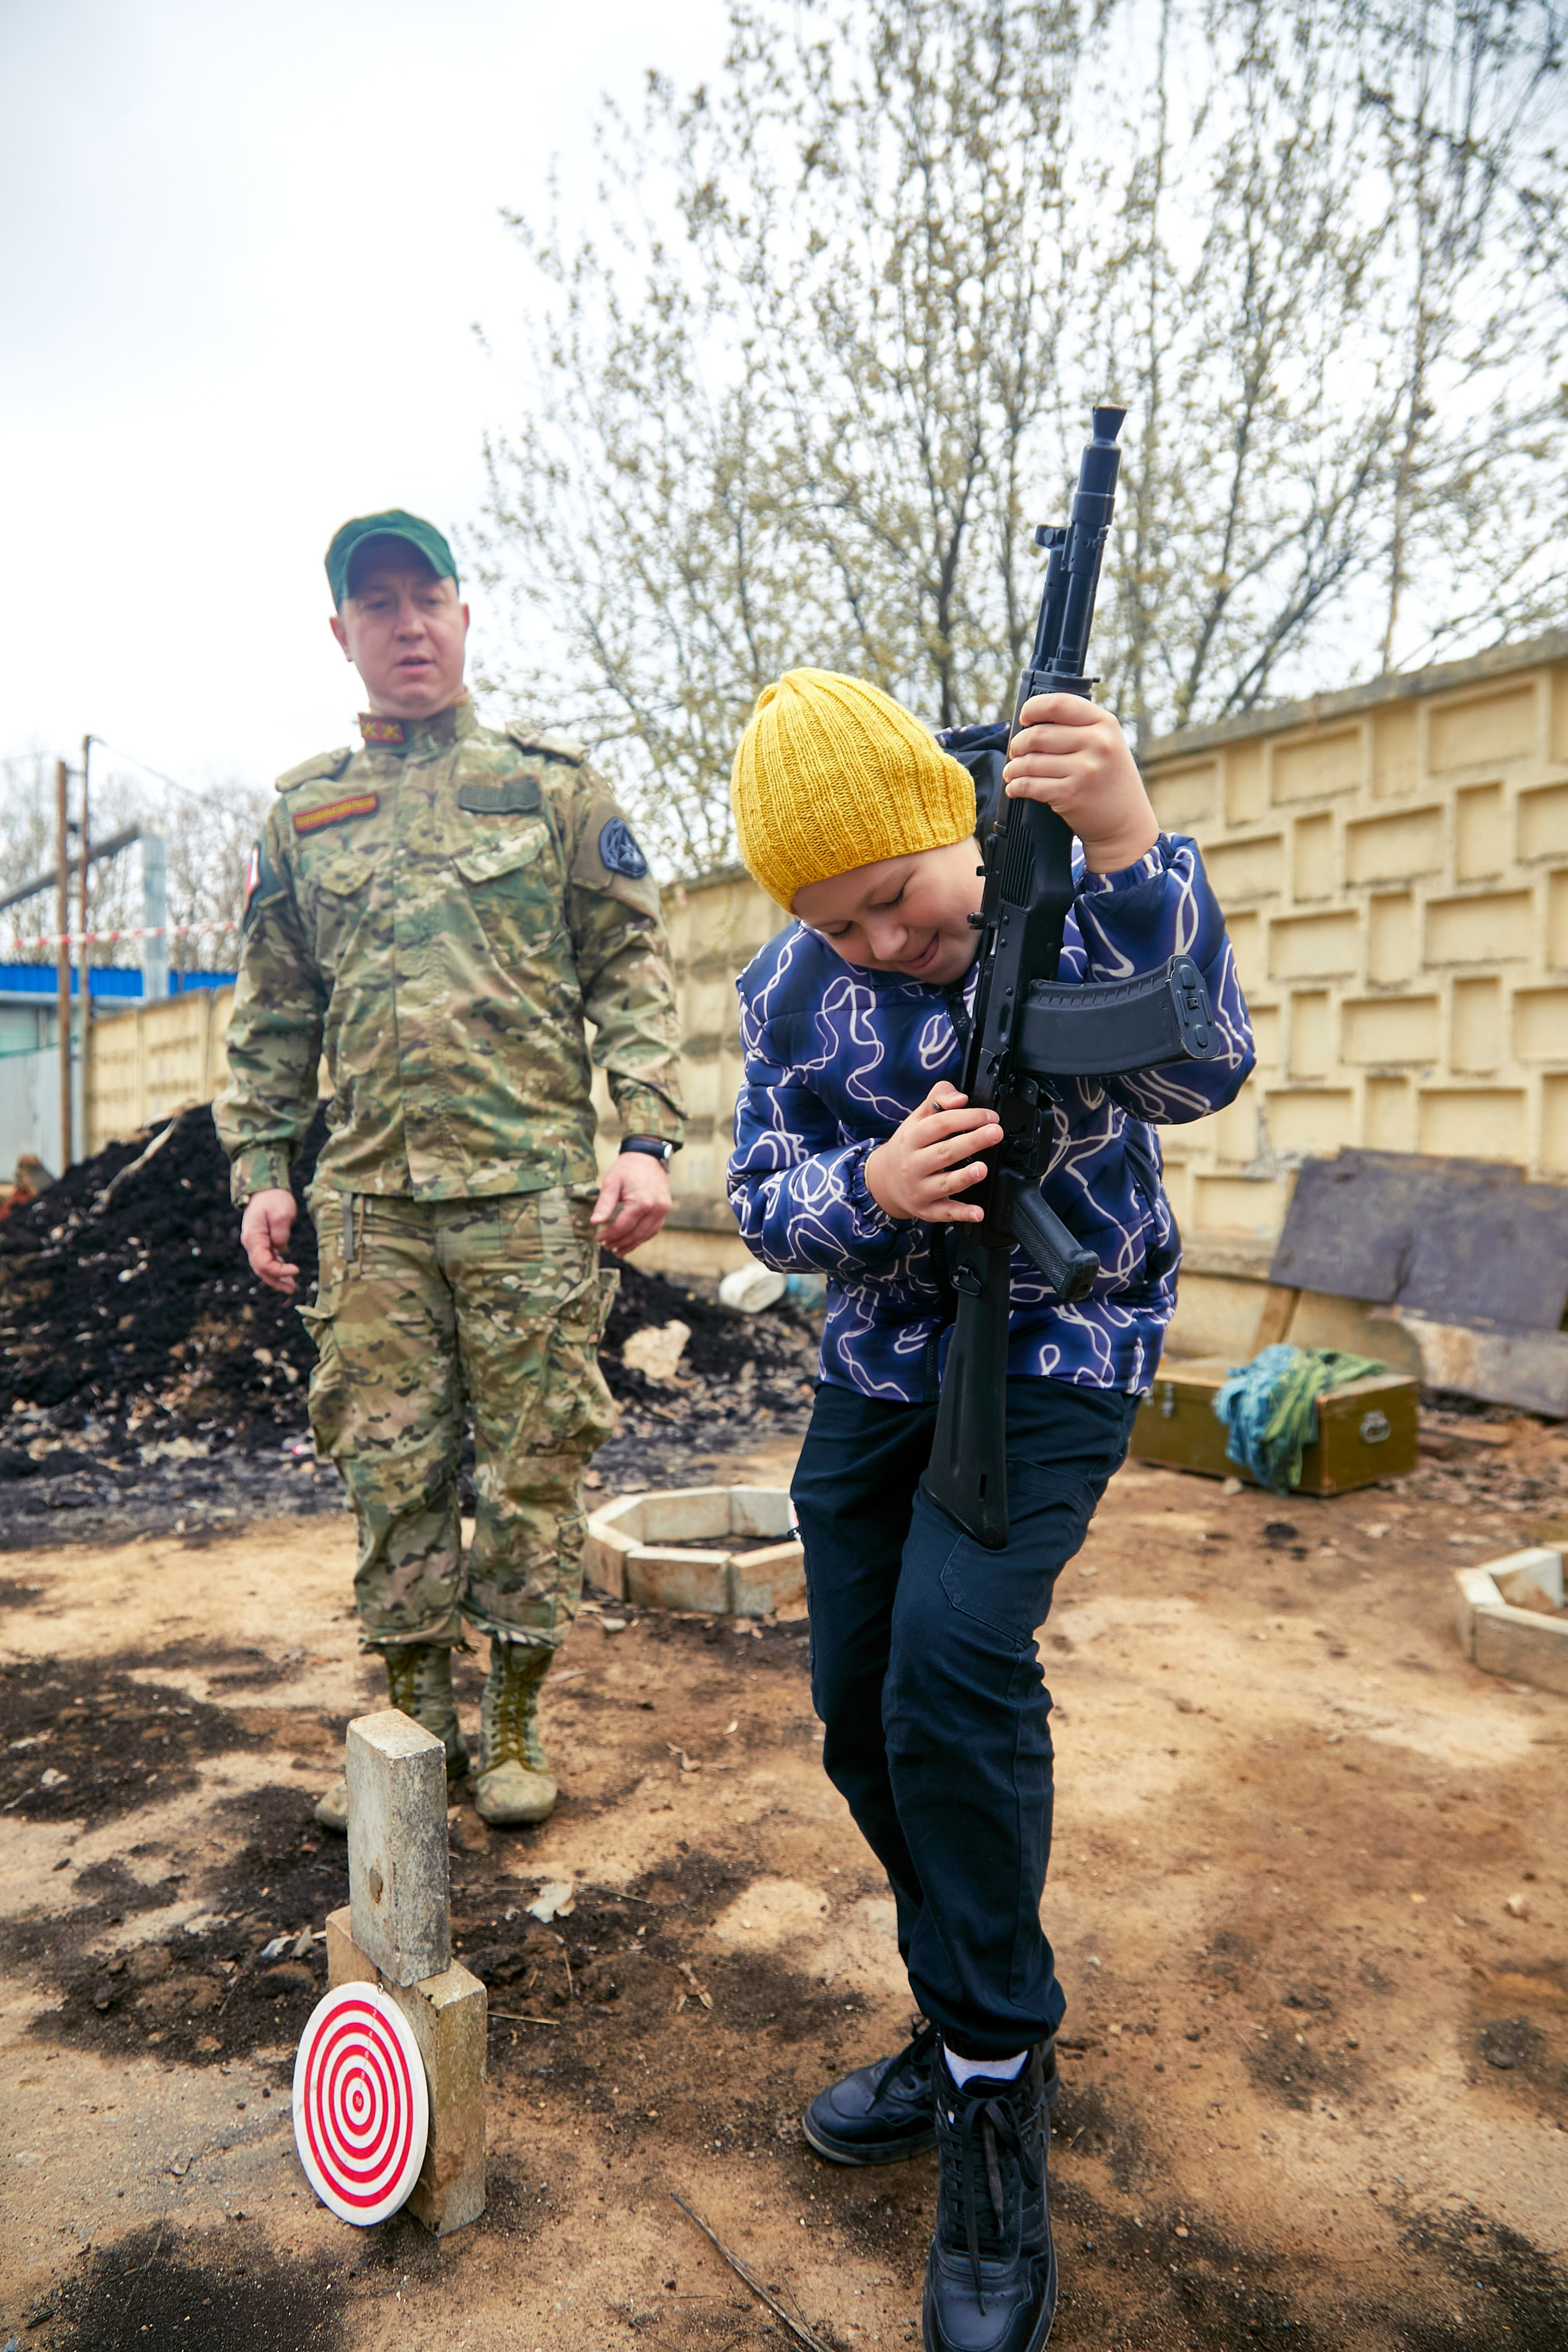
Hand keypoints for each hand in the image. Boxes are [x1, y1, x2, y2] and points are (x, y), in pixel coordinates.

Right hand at [241, 1187, 300, 1294]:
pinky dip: (277, 1269)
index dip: (278, 1270)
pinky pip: (267, 1260)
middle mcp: (251, 1243)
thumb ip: (280, 1230)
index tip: (296, 1269)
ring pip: (263, 1267)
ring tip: (291, 1287)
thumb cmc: (273, 1198)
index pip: (262, 1262)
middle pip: (261, 1269)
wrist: (265, 1190)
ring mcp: (255, 1244)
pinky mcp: (262, 1243)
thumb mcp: (281, 1210)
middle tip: (292, 1289)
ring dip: (276, 1278)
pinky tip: (288, 1275)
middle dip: (276, 1280)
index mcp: (253, 1237)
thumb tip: (280, 1246)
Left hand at [591, 1150, 671, 1256]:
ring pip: (646, 1235)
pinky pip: (654, 1229)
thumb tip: (595, 1223)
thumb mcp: (611, 1183)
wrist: (647, 1155)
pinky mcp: (665, 1209)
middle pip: (635, 1234)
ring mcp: (663, 1210)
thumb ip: (604, 1205)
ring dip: (631, 1244)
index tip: (598, 1238)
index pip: (622, 1227)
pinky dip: (642, 1237)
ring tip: (618, 1251)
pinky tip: (632, 1241)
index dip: (609, 1235)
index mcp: (641, 1202)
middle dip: (619, 1242)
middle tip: (606, 1247)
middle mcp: (656, 1208)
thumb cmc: (627, 1168)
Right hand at [864, 1083, 1003, 1223]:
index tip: (990, 1116)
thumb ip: (937, 1100)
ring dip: (964, 1177)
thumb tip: (959, 1098)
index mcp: (912, 1138)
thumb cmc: (907, 1147)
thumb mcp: (916, 1120)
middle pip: (944, 1152)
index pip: (940, 1124)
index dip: (967, 1118)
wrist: (882, 1182)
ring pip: (944, 1183)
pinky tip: (978, 1213)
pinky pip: (945, 1213)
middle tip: (994, 1133)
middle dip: (971, 1141)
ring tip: (981, 1169)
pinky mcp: (927, 1209)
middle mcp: (914, 1164)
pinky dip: (962, 1214)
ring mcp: (920, 1189)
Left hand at [1003, 692, 1159, 871]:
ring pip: (1030, 761)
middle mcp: (1098, 743)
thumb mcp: (1108, 744)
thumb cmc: (1110, 780)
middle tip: (1015, 751)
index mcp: (1105, 724)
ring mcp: (1085, 770)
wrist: (1126, 824)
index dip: (1033, 708)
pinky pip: (1030, 785)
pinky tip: (1014, 787)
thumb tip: (1033, 721)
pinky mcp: (1070, 794)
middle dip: (1018, 744)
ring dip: (1013, 767)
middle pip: (1038, 734)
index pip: (1059, 704)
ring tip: (1011, 771)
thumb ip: (1080, 727)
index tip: (1024, 718)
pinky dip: (1016, 786)